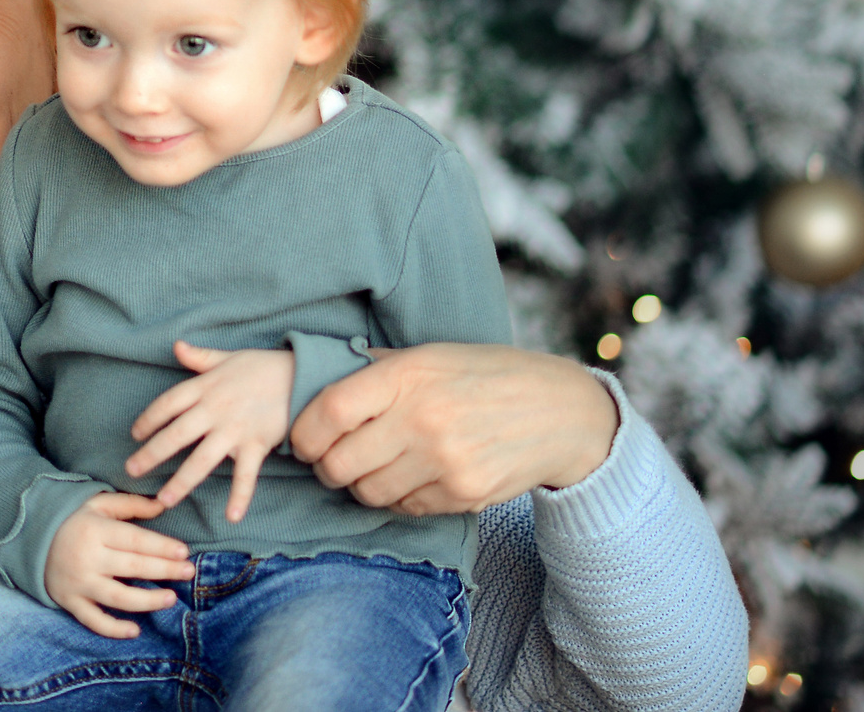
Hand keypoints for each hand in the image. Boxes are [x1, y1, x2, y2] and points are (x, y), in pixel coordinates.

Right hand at [43, 491, 191, 638]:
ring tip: (171, 599)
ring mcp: (78, 583)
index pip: (136, 541)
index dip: (162, 547)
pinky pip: (93, 620)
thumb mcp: (97, 504)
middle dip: (164, 570)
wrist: (28, 536)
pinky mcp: (69, 601)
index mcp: (95, 530)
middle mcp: (87, 558)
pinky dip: (113, 629)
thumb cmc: (71, 518)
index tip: (184, 552)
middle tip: (188, 572)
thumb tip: (162, 505)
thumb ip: (130, 505)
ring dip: (148, 601)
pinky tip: (135, 630)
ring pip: (119, 598)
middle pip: (133, 568)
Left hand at [124, 341, 295, 520]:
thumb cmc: (261, 367)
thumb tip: (176, 345)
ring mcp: (235, 429)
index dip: (148, 419)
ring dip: (182, 481)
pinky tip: (231, 517)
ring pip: (202, 459)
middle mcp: (214, 410)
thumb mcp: (227, 357)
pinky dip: (240, 496)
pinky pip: (247, 474)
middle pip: (176, 435)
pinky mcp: (257, 444)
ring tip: (163, 499)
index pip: (167, 404)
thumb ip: (199, 357)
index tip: (135, 435)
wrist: (300, 375)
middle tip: (130, 471)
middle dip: (152, 454)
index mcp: (204, 387)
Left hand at [288, 343, 619, 513]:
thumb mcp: (430, 356)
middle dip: (327, 467)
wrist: (560, 412)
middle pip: (339, 465)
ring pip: (369, 493)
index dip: (304, 433)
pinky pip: (406, 508)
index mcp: (406, 377)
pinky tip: (411, 477)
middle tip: (333, 459)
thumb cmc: (485, 376)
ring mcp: (445, 462)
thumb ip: (377, 371)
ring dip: (361, 485)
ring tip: (374, 467)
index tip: (303, 440)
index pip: (328, 413)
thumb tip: (319, 380)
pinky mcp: (464, 494)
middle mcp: (423, 420)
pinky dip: (399, 498)